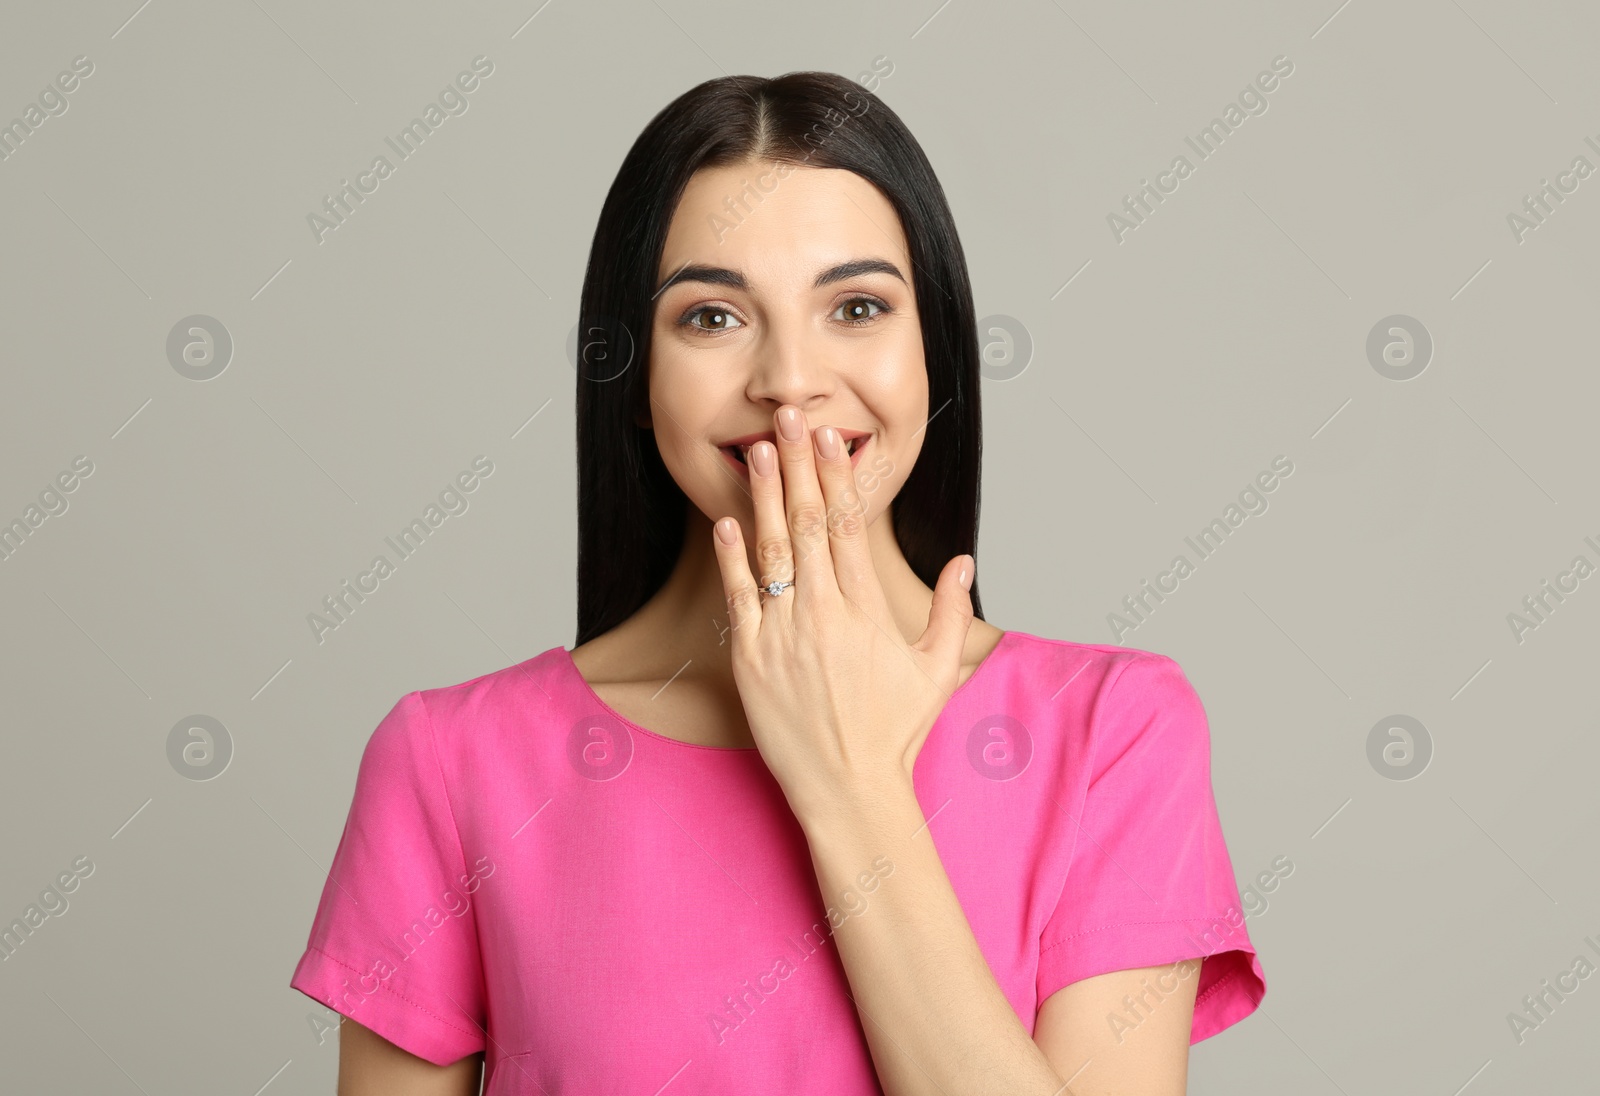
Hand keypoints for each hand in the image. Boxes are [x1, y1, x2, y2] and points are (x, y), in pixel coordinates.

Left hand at [710, 404, 975, 825]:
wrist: (849, 790)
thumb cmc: (894, 733)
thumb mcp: (935, 671)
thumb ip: (949, 612)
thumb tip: (964, 562)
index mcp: (866, 610)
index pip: (849, 527)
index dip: (837, 478)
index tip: (830, 440)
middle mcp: (823, 613)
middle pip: (807, 524)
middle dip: (797, 467)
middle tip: (789, 419)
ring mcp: (783, 635)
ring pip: (771, 551)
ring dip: (763, 497)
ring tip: (757, 451)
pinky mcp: (750, 660)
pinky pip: (738, 598)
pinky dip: (732, 558)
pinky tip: (726, 521)